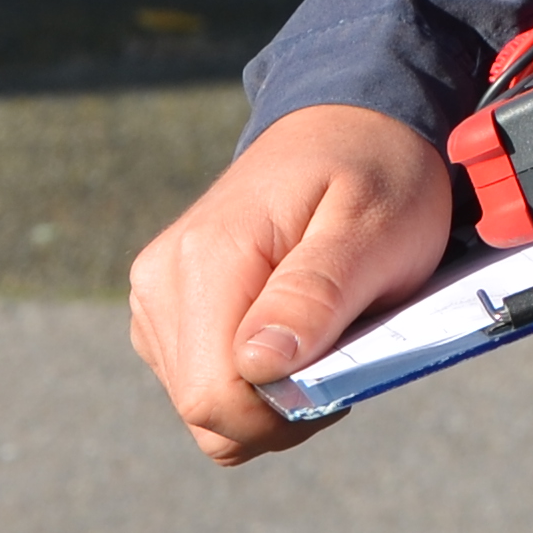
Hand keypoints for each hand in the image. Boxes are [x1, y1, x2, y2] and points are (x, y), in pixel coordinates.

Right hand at [126, 102, 455, 464]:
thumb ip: (317, 293)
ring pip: (201, 403)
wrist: (350, 121)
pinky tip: (294, 329)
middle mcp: (162, 280)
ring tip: (322, 329)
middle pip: (203, 410)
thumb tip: (257, 364)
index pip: (213, 397)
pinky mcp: (167, 308)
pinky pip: (201, 380)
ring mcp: (157, 295)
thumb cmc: (375, 172)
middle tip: (340, 349)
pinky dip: (252, 377)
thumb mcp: (374, 226)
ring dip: (267, 394)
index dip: (281, 412)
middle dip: (278, 407)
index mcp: (207, 259)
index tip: (339, 369)